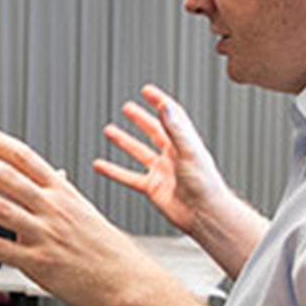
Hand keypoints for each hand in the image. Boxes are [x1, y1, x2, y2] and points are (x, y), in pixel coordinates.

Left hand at [0, 119, 175, 305]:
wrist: (128, 282)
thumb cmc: (108, 251)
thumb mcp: (85, 212)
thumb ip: (61, 194)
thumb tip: (52, 176)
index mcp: (63, 193)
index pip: (24, 157)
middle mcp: (52, 209)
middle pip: (7, 176)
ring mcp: (44, 235)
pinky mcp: (37, 262)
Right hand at [95, 85, 227, 236]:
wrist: (204, 213)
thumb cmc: (205, 184)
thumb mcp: (189, 151)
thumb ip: (175, 128)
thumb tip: (165, 106)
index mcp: (184, 142)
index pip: (171, 116)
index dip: (159, 102)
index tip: (147, 91)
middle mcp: (172, 155)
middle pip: (154, 131)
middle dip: (140, 119)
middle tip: (127, 108)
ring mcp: (161, 171)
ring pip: (138, 152)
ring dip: (124, 141)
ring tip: (109, 130)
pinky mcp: (152, 187)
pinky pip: (128, 177)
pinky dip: (113, 171)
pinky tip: (100, 165)